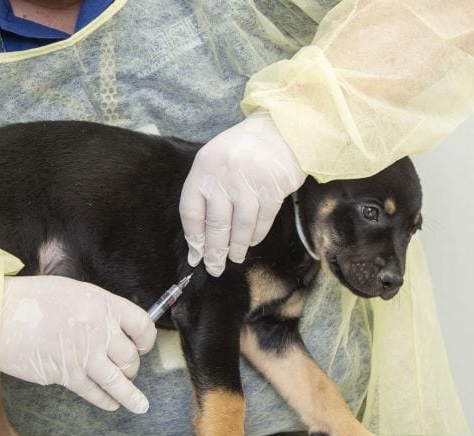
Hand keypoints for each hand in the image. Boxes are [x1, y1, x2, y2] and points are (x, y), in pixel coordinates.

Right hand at [0, 276, 156, 412]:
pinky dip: (106, 400)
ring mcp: (83, 354)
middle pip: (130, 357)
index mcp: (102, 303)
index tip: (142, 347)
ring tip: (141, 406)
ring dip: (131, 395)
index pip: (141, 325)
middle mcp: (97, 328)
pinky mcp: (66, 374)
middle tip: (126, 369)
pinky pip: (95, 392)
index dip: (146, 340)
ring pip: (119, 380)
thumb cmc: (29, 300)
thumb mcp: (72, 292)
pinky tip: (111, 404)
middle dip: (132, 367)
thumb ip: (96, 310)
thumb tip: (114, 330)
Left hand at [180, 111, 305, 275]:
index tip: (196, 255)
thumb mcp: (217, 161)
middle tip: (214, 268)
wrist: (281, 128)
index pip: (192, 211)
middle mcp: (224, 176)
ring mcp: (249, 182)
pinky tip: (252, 242)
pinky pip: (262, 220)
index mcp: (204, 169)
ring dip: (237, 247)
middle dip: (215, 251)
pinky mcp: (273, 189)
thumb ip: (207, 192)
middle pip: (216, 225)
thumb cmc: (244, 148)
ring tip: (235, 259)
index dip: (194, 237)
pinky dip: (256, 235)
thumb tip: (201, 235)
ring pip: (240, 226)